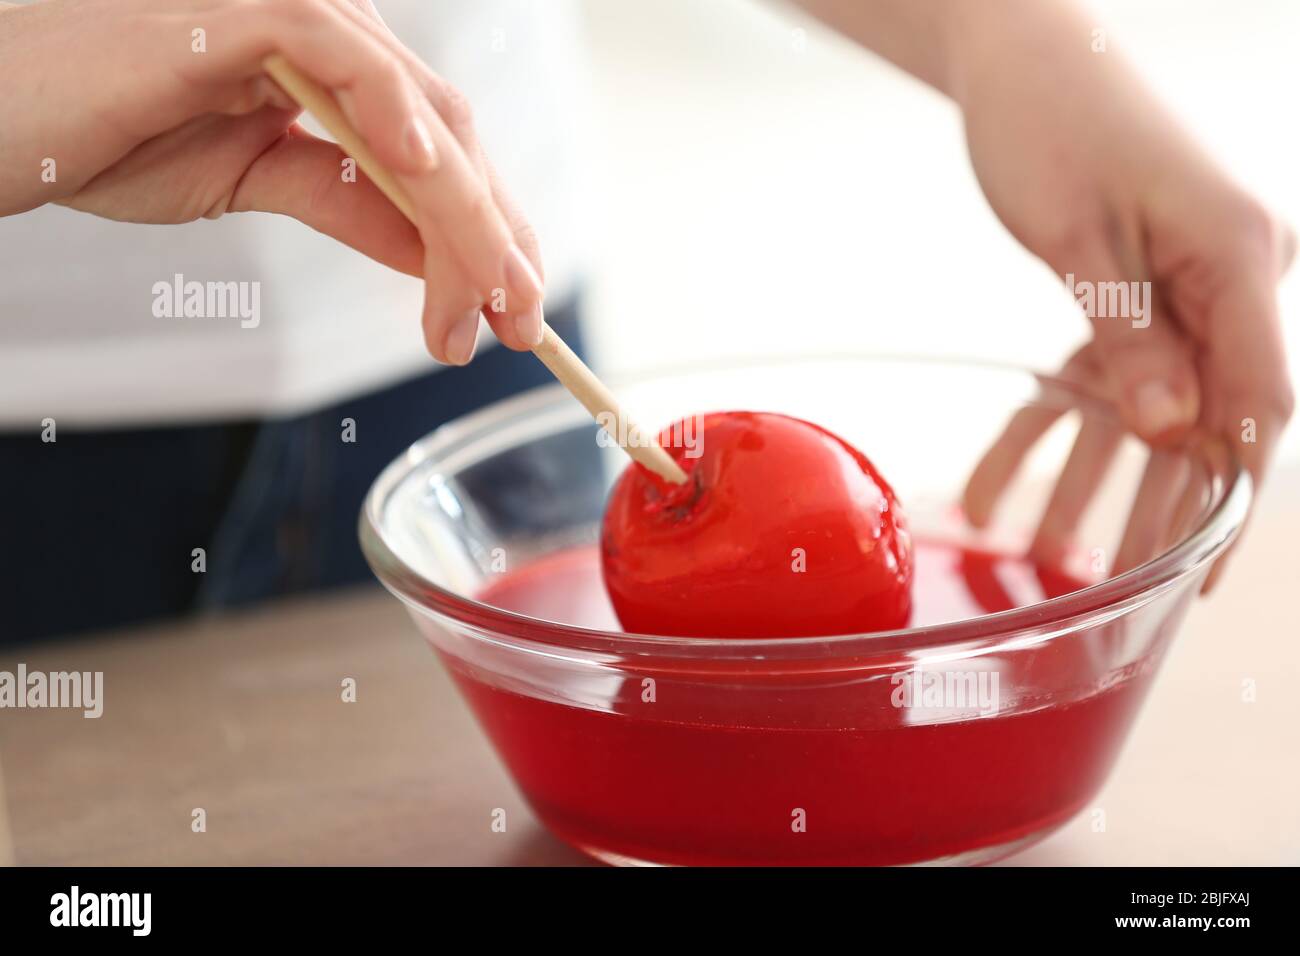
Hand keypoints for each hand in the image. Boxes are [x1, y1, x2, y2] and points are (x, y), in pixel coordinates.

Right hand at [0, 0, 544, 361]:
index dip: (491, 234)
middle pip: (451, 142)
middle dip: (494, 241)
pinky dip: (390, 112)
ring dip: (464, 213)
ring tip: (487, 294)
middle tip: (520, 325)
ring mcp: (301, 18)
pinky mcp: (250, 11)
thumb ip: (354, 211)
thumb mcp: (262, 185)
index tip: (516, 310)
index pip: (444, 157)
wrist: (8, 120)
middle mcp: (338, 37)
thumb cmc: (116, 137)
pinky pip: (341, 56)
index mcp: (343, 74)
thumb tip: (437, 261)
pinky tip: (420, 174)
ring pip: (420, 115)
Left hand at [951, 1, 1293, 589]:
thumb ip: (1132, 335)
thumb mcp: (1083, 239)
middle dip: (1169, 502)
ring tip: (1052, 551)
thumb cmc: (1054, 124)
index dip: (1233, 488)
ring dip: (1102, 479)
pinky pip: (1101, 375)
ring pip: (1153, 405)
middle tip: (1140, 584)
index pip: (1256, 397)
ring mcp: (1177, 285)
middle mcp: (1222, 277)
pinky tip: (1003, 486)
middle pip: (1209, 413)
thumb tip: (1177, 430)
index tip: (1202, 565)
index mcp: (1235, 259)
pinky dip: (1055, 429)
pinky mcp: (1128, 289)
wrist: (1026, 59)